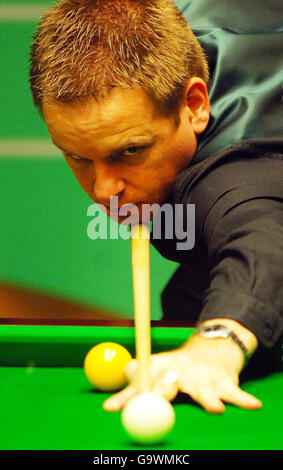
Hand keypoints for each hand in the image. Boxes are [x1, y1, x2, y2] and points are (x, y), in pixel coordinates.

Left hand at [103, 332, 261, 413]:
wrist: (212, 349)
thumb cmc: (179, 368)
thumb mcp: (157, 372)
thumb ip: (136, 387)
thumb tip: (107, 408)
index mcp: (160, 368)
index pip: (139, 382)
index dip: (124, 396)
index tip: (110, 408)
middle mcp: (180, 371)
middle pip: (169, 385)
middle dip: (163, 393)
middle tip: (162, 397)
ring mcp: (204, 376)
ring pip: (204, 391)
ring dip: (208, 399)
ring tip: (214, 409)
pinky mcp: (225, 382)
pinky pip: (235, 393)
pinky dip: (242, 399)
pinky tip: (251, 405)